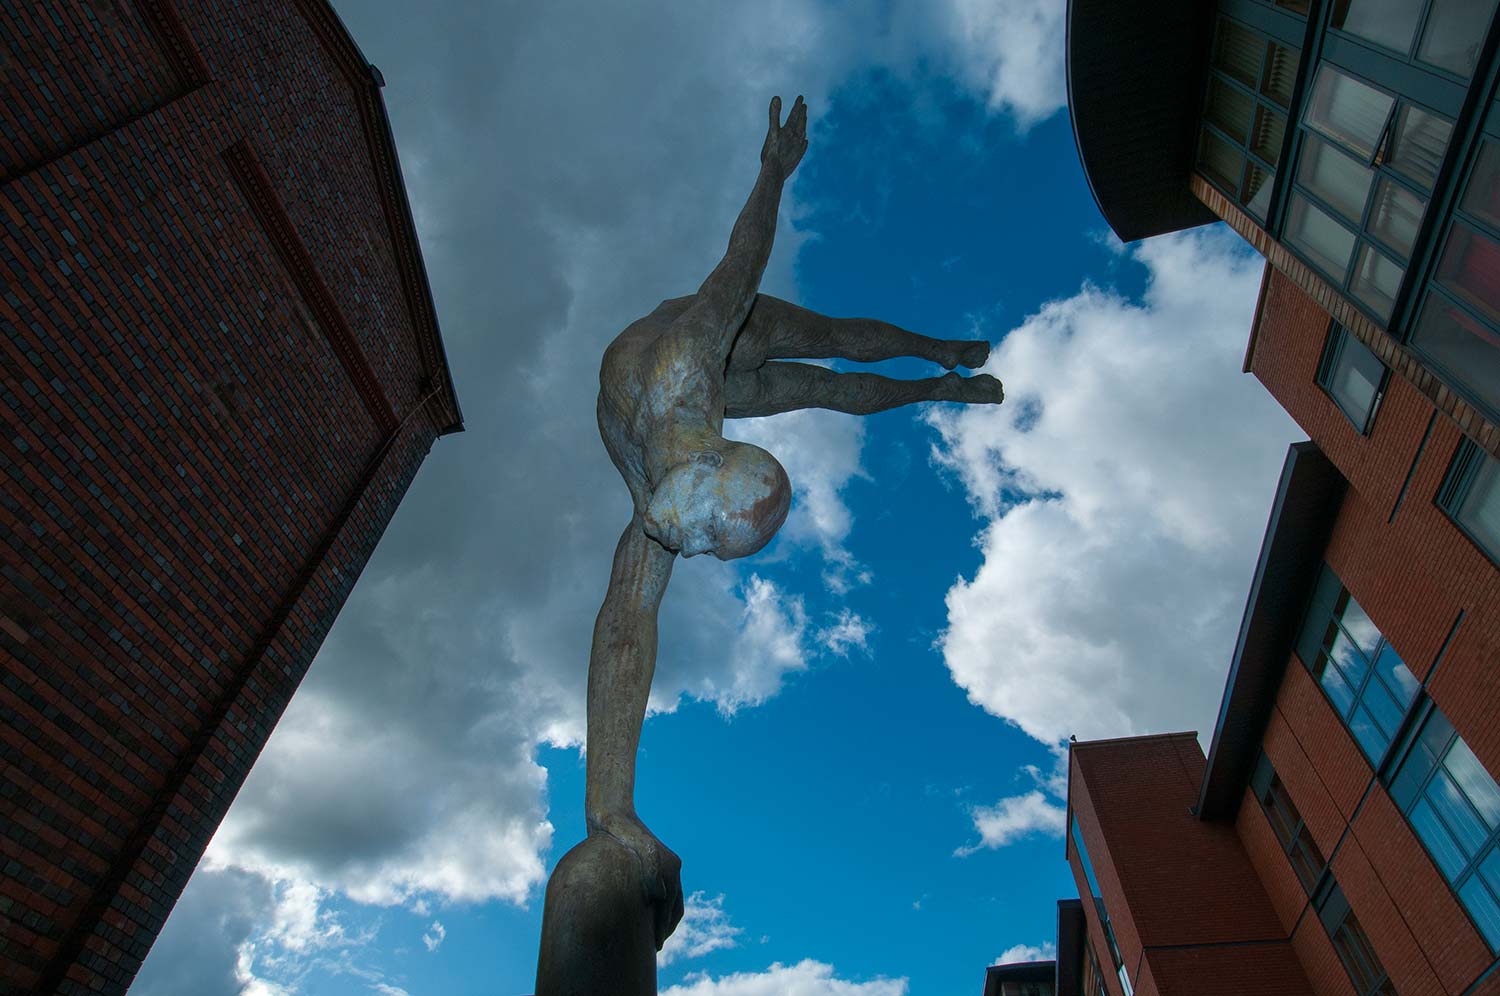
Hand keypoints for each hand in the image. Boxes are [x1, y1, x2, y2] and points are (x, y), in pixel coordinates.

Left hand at [588, 808, 683, 949]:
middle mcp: (671, 867)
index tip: (654, 944)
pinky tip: (644, 919)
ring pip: (670, 901)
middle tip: (653, 947)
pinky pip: (661, 892)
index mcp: (670, 865)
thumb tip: (659, 895)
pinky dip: (658, 909)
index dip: (663, 926)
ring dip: (664, 921)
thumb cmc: (617, 831)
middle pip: (675, 906)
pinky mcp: (653, 865)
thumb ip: (650, 870)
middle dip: (666, 928)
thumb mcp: (633, 847)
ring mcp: (664, 866)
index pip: (671, 905)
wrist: (610, 815)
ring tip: (652, 939)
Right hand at [760, 95, 807, 177]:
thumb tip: (777, 97)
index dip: (797, 105)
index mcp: (789, 130)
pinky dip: (804, 141)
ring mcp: (798, 147)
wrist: (775, 173)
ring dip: (804, 125)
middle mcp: (796, 138)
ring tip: (804, 121)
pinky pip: (804, 146)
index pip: (795, 114)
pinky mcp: (798, 157)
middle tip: (804, 107)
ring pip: (803, 133)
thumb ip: (774, 114)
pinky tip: (805, 141)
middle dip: (802, 114)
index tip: (801, 97)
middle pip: (801, 123)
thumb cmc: (771, 153)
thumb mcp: (771, 131)